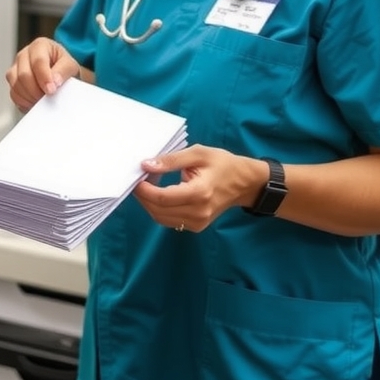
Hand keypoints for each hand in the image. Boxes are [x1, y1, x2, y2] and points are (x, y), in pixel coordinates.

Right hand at [5, 36, 79, 110]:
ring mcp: (15, 67)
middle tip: (48, 98)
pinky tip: (35, 102)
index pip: (38, 61)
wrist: (59, 75)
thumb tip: (54, 81)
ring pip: (16, 84)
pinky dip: (24, 102)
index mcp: (40, 45)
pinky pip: (13, 94)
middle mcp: (24, 54)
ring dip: (30, 97)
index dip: (44, 78)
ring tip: (43, 101)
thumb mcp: (71, 66)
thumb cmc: (64, 67)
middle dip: (36, 90)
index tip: (51, 90)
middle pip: (24, 74)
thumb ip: (64, 71)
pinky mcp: (12, 81)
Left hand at [132, 144, 266, 231]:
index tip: (136, 178)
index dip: (144, 190)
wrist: (244, 183)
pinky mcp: (196, 226)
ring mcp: (198, 223)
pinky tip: (158, 194)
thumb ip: (171, 160)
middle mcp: (198, 212)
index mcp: (200, 193)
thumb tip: (146, 165)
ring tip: (147, 185)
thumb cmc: (222, 164)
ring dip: (149, 203)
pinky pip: (170, 220)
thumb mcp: (197, 153)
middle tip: (138, 179)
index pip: (163, 198)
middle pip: (159, 210)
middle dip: (143, 196)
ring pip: (161, 218)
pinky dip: (159, 208)